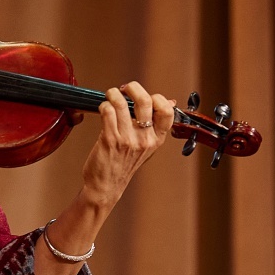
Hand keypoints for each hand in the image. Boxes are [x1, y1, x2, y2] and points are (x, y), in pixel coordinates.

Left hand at [80, 82, 175, 210]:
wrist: (105, 186)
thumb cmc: (123, 165)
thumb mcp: (146, 146)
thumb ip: (156, 125)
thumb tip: (170, 102)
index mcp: (156, 139)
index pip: (167, 111)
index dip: (157, 98)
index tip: (146, 96)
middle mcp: (144, 139)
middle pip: (145, 101)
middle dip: (134, 88)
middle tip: (126, 89)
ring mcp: (127, 139)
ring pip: (122, 103)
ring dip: (113, 94)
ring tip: (111, 96)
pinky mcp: (109, 139)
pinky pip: (107, 111)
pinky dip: (104, 105)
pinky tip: (104, 109)